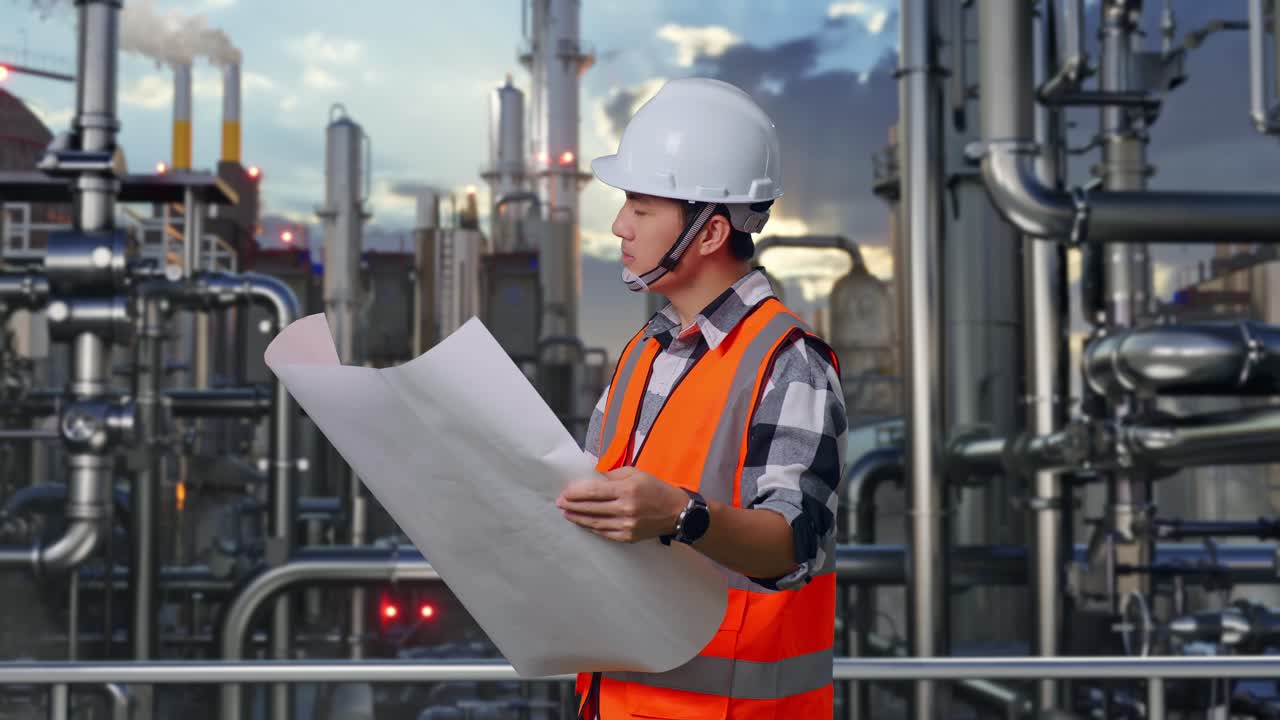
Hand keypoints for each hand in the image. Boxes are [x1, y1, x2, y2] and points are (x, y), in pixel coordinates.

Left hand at [556, 466, 689, 542]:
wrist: (676, 512)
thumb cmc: (655, 488)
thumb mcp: (636, 473)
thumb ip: (613, 475)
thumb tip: (593, 478)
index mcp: (627, 489)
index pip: (594, 491)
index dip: (576, 492)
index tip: (564, 492)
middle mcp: (625, 508)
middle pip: (591, 508)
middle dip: (572, 505)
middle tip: (559, 503)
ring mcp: (626, 525)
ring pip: (594, 522)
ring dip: (578, 518)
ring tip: (566, 514)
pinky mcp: (627, 537)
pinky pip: (604, 532)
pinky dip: (591, 528)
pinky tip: (583, 523)